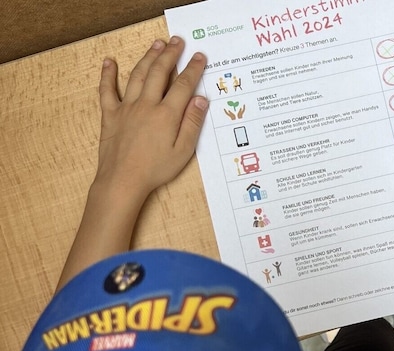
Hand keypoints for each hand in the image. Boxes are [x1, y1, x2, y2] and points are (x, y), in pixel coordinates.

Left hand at [56, 37, 207, 290]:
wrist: (122, 181)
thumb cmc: (155, 170)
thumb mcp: (183, 151)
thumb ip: (192, 124)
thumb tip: (201, 100)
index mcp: (167, 114)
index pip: (183, 85)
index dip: (193, 69)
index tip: (200, 57)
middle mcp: (147, 105)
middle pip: (160, 73)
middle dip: (171, 55)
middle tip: (178, 41)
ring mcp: (127, 108)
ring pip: (138, 75)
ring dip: (148, 58)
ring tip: (157, 45)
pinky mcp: (111, 115)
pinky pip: (108, 91)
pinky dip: (108, 75)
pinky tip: (109, 62)